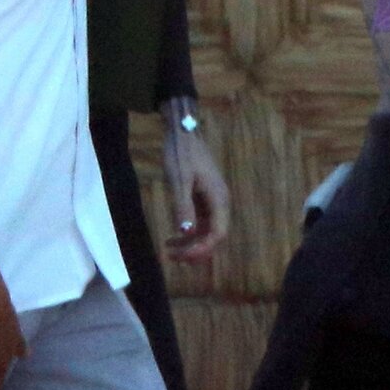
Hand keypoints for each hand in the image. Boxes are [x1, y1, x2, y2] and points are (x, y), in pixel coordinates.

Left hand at [162, 125, 229, 262]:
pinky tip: (173, 236)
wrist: (182, 133)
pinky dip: (189, 232)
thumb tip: (187, 233)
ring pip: (207, 231)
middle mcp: (220, 201)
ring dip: (191, 244)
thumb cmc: (181, 154)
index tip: (181, 257)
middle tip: (172, 257)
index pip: (218, 234)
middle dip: (195, 250)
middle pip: (214, 236)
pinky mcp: (205, 197)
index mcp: (218, 198)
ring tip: (169, 250)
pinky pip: (201, 222)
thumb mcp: (179, 180)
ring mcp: (213, 200)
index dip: (202, 250)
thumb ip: (183, 206)